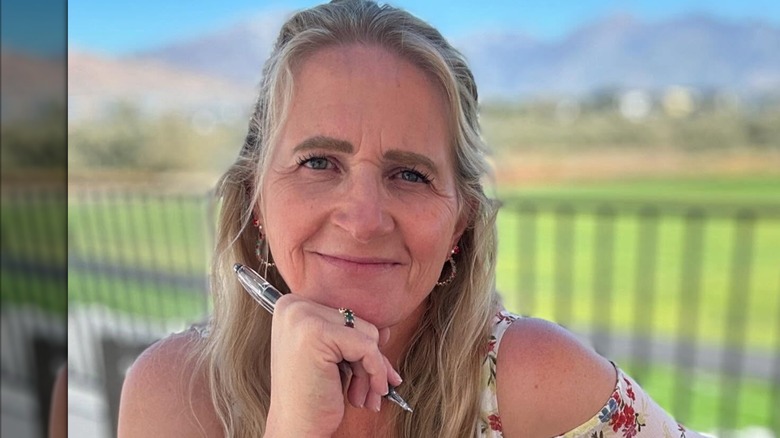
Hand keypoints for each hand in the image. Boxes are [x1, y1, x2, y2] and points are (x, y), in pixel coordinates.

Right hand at [264, 294, 401, 436]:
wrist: (294, 429)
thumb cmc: (313, 396)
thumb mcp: (333, 357)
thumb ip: (353, 335)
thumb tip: (386, 329)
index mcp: (292, 307)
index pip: (347, 315)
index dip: (361, 345)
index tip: (367, 371)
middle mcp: (293, 306)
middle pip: (358, 321)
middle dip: (369, 359)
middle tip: (367, 390)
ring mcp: (302, 317)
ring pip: (366, 333)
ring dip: (371, 369)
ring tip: (360, 395)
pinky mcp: (315, 333)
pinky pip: (367, 347)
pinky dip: (375, 373)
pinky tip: (365, 396)